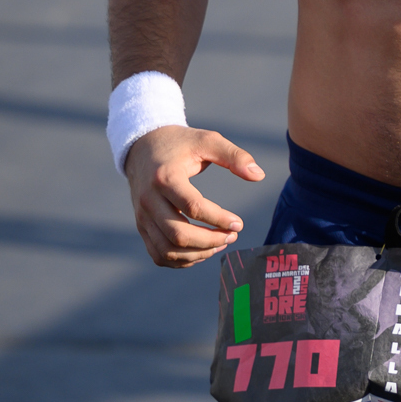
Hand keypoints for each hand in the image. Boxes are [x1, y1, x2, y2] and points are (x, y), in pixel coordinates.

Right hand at [124, 125, 265, 267]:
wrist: (142, 148)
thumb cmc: (180, 144)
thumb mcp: (207, 141)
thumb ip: (234, 156)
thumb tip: (259, 175)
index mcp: (165, 177)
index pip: (193, 207)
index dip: (219, 219)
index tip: (239, 223)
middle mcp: (149, 200)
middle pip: (178, 235)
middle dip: (210, 241)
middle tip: (232, 236)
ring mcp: (142, 216)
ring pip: (167, 250)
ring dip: (198, 254)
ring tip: (220, 243)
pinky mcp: (141, 226)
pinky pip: (158, 255)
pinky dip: (181, 261)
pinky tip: (202, 251)